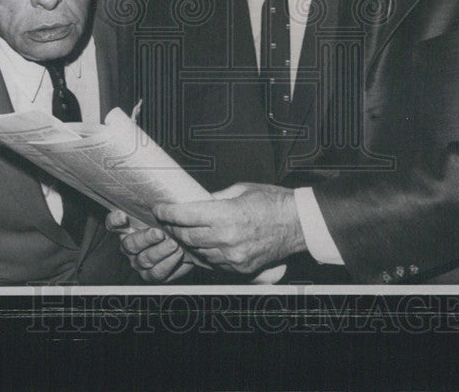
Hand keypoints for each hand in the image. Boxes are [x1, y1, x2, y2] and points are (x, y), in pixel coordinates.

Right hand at [106, 210, 193, 282]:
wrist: (190, 239)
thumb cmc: (175, 220)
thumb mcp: (168, 207)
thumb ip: (159, 202)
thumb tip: (159, 185)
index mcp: (128, 226)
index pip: (113, 223)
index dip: (115, 221)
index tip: (123, 216)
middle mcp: (130, 245)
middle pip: (130, 244)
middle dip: (146, 238)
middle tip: (160, 233)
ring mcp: (140, 262)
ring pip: (144, 260)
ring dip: (160, 251)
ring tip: (175, 243)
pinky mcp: (153, 274)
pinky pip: (157, 272)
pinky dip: (169, 263)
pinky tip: (179, 253)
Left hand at [153, 183, 305, 274]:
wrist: (299, 224)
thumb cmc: (273, 202)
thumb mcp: (242, 190)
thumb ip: (216, 198)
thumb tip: (197, 201)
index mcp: (226, 214)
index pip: (185, 215)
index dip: (167, 212)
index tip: (159, 209)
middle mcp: (227, 238)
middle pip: (187, 236)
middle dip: (174, 228)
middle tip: (169, 221)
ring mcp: (233, 256)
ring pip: (198, 252)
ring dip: (188, 243)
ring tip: (185, 233)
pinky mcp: (240, 267)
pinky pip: (213, 263)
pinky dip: (205, 254)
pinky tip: (204, 245)